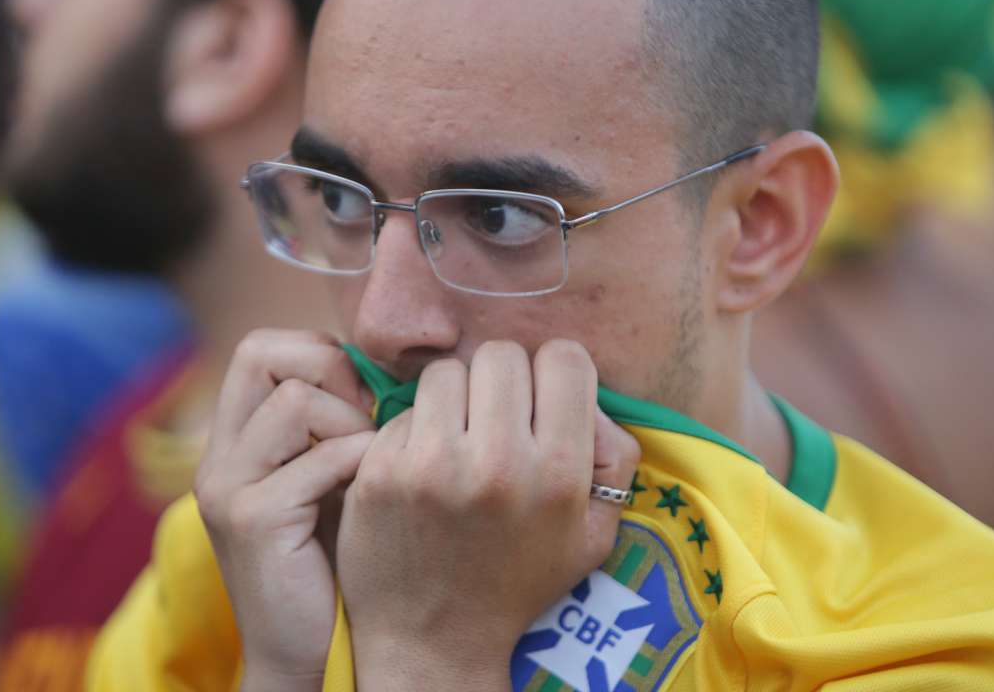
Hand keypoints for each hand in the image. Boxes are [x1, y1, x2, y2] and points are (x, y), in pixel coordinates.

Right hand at [194, 329, 376, 688]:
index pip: (260, 348)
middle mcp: (217, 457)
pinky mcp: (253, 520)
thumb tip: (388, 365)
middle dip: (330, 371)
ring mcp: (228, 487)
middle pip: (260, 351)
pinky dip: (361, 464)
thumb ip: (338, 424)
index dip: (320, 355)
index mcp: (232, 442)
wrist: (307, 652)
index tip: (361, 397)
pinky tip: (372, 493)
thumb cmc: (335, 561)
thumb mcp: (329, 478)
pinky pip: (323, 458)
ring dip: (352, 424)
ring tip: (369, 465)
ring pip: (295, 400)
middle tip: (364, 419)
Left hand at [337, 340, 640, 690]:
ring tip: (457, 439)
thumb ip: (613, 457)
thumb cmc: (520, 579)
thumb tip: (588, 396)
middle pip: (502, 354)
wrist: (435, 640)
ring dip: (455, 398)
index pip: (564, 357)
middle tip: (498, 419)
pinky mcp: (380, 471)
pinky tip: (422, 467)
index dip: (557, 374)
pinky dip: (416, 430)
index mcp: (558, 472)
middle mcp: (497, 461)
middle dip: (504, 381)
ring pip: (447, 372)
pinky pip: (404, 410)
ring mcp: (431, 464)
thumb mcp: (595, 532)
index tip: (545, 401)